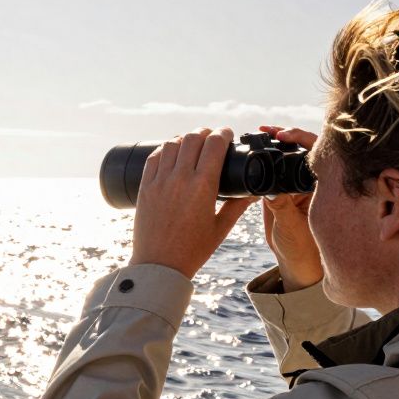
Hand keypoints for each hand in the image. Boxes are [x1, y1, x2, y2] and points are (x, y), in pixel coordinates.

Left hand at [129, 127, 256, 278]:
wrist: (159, 266)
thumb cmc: (193, 250)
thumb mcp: (221, 228)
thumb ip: (238, 206)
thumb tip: (254, 192)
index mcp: (202, 186)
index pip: (214, 144)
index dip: (223, 133)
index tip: (227, 134)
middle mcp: (180, 179)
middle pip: (193, 138)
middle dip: (205, 133)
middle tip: (212, 137)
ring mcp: (159, 182)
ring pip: (171, 144)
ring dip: (184, 139)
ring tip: (192, 143)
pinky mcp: (145, 188)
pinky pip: (154, 158)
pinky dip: (164, 150)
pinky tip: (171, 153)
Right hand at [259, 126, 322, 291]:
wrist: (294, 261)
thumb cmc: (302, 247)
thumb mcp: (291, 226)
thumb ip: (282, 206)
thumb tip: (270, 190)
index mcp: (321, 186)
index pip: (315, 154)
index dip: (301, 140)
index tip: (283, 136)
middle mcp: (309, 182)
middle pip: (301, 149)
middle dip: (285, 135)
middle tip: (267, 129)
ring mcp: (294, 184)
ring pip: (286, 157)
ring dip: (273, 144)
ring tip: (259, 132)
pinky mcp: (279, 190)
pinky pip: (273, 170)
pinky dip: (264, 158)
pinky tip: (253, 149)